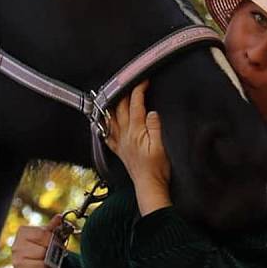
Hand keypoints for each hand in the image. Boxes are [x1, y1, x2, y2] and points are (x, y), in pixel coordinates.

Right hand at [12, 214, 62, 267]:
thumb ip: (54, 226)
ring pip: (42, 267)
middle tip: (55, 257)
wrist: (35, 264)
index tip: (55, 243)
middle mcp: (16, 247)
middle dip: (53, 256)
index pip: (43, 235)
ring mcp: (16, 263)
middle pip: (43, 252)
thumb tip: (58, 217)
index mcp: (23, 233)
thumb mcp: (49, 234)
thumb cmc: (43, 246)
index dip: (53, 240)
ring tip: (51, 266)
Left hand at [105, 79, 171, 214]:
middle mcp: (125, 135)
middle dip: (126, 94)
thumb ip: (155, 126)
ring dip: (113, 106)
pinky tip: (105, 121)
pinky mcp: (120, 150)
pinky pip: (107, 134)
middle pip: (121, 108)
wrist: (149, 185)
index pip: (135, 105)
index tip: (144, 82)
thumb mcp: (161, 145)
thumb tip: (151, 112)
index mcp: (136, 131)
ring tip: (115, 97)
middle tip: (132, 85)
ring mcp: (120, 143)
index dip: (139, 90)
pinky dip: (105, 125)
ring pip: (111, 119)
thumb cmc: (157, 168)